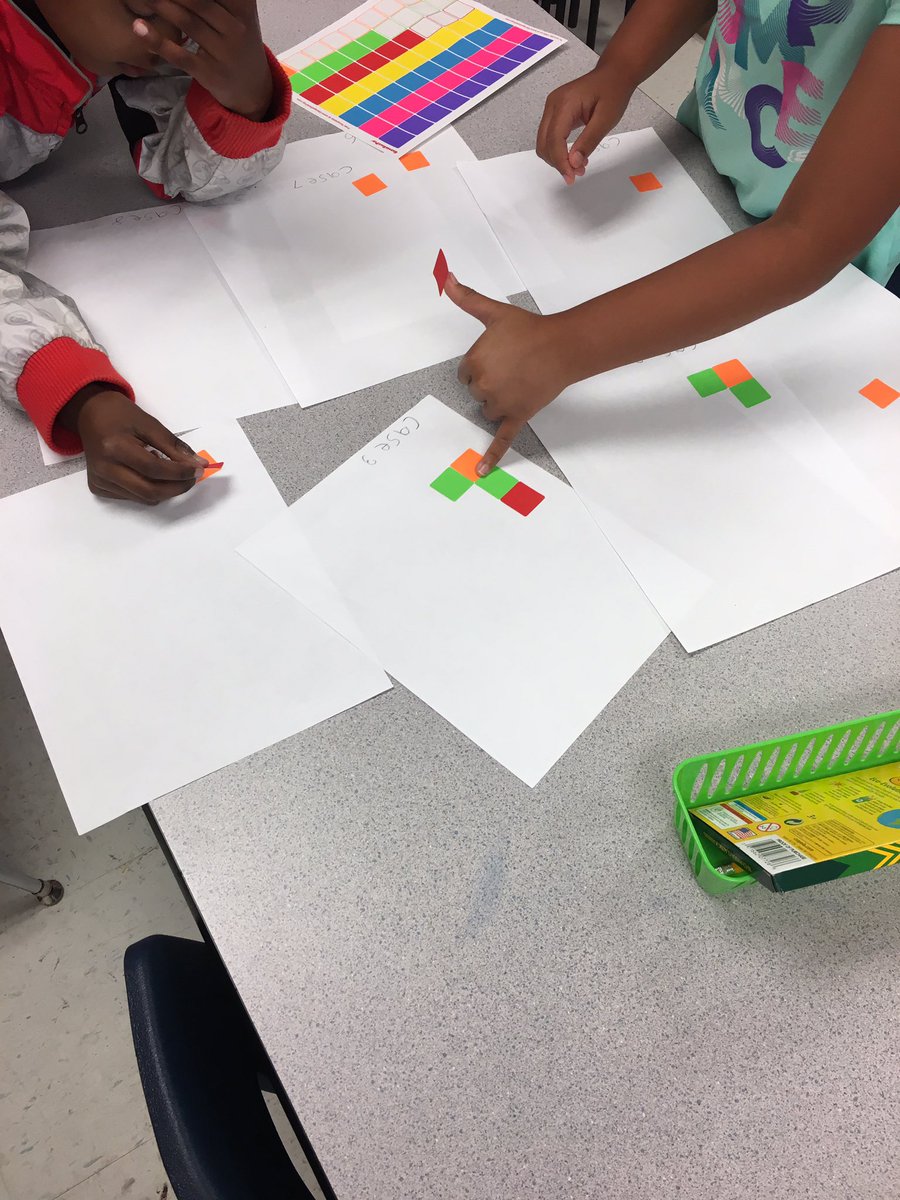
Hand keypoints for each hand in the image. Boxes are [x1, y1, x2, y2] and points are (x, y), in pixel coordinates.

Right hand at [59, 387, 207, 503]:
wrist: (89, 414)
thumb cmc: (120, 415)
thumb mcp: (149, 424)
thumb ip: (174, 446)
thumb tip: (198, 464)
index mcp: (114, 448)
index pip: (154, 469)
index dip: (180, 473)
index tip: (198, 470)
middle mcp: (104, 469)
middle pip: (149, 491)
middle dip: (177, 488)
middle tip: (192, 478)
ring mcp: (99, 481)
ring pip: (143, 498)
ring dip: (165, 490)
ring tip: (170, 472)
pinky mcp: (98, 488)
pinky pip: (133, 497)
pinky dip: (149, 490)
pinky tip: (148, 474)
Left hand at [135, 0, 272, 119]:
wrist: (252, 87)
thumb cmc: (237, 41)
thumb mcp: (239, 13)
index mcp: (243, 8)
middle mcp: (236, 29)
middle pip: (197, 1)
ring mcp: (223, 52)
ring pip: (187, 23)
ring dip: (161, 5)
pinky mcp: (209, 73)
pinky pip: (179, 55)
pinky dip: (157, 40)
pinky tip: (139, 27)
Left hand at [445, 275, 572, 472]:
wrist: (563, 346)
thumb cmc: (530, 329)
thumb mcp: (493, 312)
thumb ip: (467, 298)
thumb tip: (446, 277)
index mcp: (475, 363)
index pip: (465, 374)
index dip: (481, 366)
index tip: (498, 358)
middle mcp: (484, 386)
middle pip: (476, 393)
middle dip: (492, 384)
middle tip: (513, 368)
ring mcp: (500, 404)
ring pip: (488, 412)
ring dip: (499, 403)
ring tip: (520, 383)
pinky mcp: (517, 417)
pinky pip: (500, 440)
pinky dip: (490, 457)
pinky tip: (481, 471)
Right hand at [536, 65, 632, 183]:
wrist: (614, 74)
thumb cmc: (613, 92)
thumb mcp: (606, 119)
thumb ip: (588, 142)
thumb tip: (573, 163)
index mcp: (565, 103)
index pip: (554, 139)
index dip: (560, 162)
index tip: (571, 177)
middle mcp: (553, 104)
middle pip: (544, 143)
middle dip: (557, 162)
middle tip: (576, 173)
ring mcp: (551, 107)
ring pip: (544, 143)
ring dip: (557, 158)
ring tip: (577, 165)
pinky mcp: (554, 112)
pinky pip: (549, 137)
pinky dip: (558, 150)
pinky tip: (573, 155)